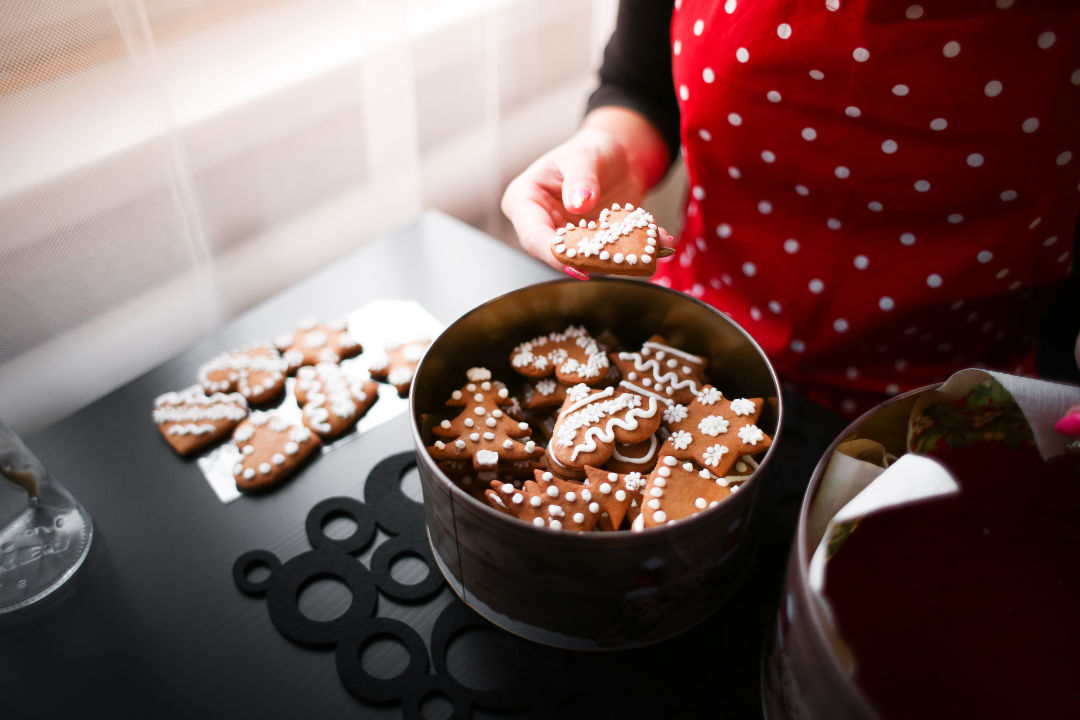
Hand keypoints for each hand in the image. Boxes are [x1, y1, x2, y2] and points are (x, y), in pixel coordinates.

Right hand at [501, 108, 673, 278]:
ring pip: (587, 260)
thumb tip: (579, 203)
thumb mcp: (585, 156)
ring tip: (644, 253)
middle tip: (616, 264)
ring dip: (616, 259)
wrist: (617, 155)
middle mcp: (543, 225)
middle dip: (588, 262)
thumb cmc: (590, 150)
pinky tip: (658, 242)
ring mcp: (569, 238)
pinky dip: (636, 251)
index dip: (553, 253)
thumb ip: (581, 178)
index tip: (576, 264)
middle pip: (558, 254)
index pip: (533, 236)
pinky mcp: (594, 246)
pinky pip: (612, 254)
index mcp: (525, 202)